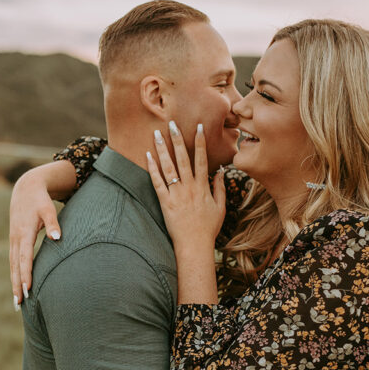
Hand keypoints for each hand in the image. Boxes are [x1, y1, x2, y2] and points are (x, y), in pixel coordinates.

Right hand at [9, 166, 62, 307]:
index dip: (26, 273)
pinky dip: (14, 275)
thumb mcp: (48, 208)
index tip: (27, 288)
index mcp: (24, 232)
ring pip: (12, 266)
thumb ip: (53, 223)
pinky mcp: (14, 241)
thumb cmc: (40, 200)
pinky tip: (17, 287)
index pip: (25, 257)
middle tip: (18, 303)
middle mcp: (16, 239)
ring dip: (14, 283)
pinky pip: (13, 262)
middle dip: (17, 285)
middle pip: (15, 266)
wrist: (25, 189)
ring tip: (16, 302)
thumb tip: (57, 238)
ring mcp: (13, 241)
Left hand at [146, 122, 225, 251]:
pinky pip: (157, 182)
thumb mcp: (220, 208)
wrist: (194, 245)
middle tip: (172, 123)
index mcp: (203, 187)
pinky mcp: (164, 202)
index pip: (202, 159)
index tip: (199, 127)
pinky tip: (147, 156)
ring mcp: (176, 194)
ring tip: (156, 134)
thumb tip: (221, 172)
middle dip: (178, 139)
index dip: (200, 142)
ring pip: (168, 167)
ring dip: (162, 149)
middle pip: (183, 158)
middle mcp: (189, 187)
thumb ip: (220, 188)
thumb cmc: (208, 228)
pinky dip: (152, 168)